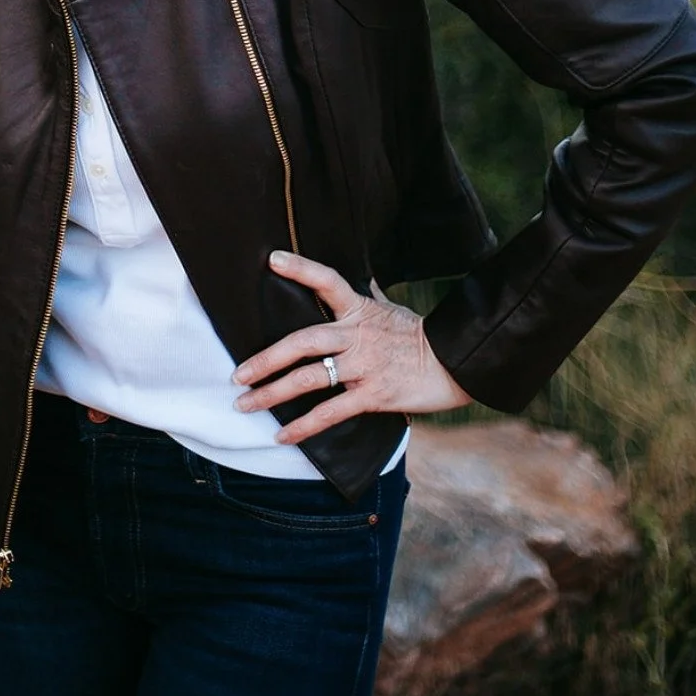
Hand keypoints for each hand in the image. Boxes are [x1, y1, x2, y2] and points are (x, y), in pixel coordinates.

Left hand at [232, 249, 470, 444]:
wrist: (457, 362)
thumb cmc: (421, 335)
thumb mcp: (391, 309)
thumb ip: (368, 298)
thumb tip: (362, 281)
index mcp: (360, 310)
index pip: (327, 281)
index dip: (300, 269)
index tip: (272, 260)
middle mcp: (357, 336)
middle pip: (303, 341)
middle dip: (266, 359)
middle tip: (237, 373)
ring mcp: (364, 366)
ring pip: (309, 378)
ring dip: (273, 393)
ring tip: (245, 403)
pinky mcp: (374, 394)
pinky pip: (331, 412)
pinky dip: (304, 426)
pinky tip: (283, 435)